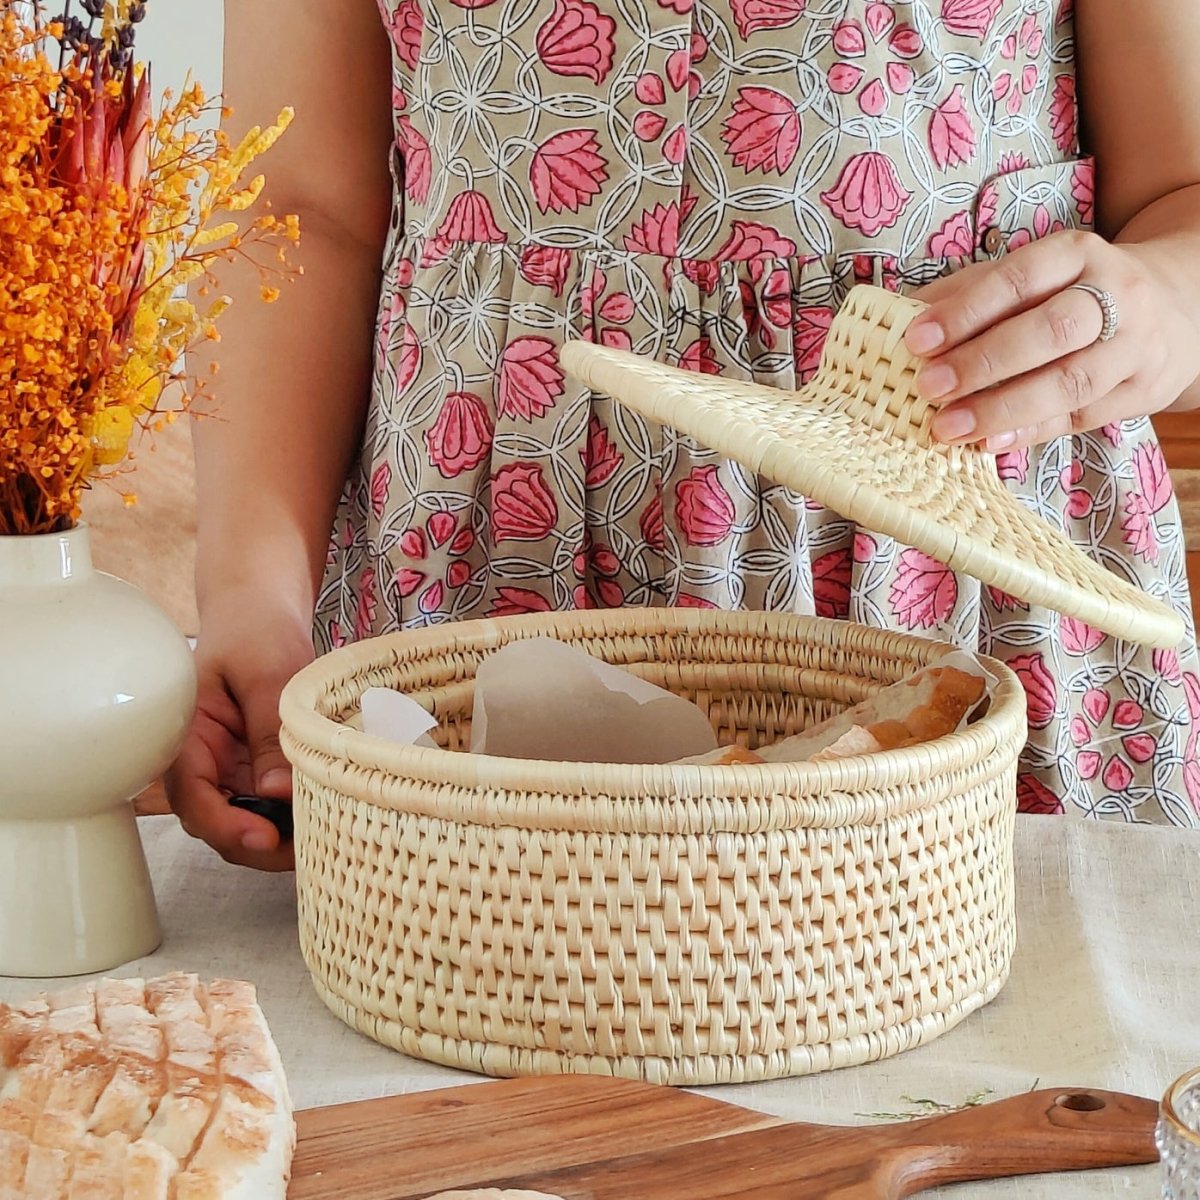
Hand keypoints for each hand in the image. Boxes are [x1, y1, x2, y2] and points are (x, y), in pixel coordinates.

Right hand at [166, 588, 314, 870]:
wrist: (261, 611)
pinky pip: (275, 805)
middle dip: (261, 844)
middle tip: (312, 843)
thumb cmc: (255, 630)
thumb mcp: (266, 673)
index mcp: (188, 738)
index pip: (192, 798)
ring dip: (283, 837)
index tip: (265, 838)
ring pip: (250, 822)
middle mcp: (206, 764)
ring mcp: (235, 770)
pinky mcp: (262, 770)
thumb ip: (268, 731)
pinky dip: (297, 816)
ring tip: (328, 830)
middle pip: (220, 824)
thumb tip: (276, 793)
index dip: (225, 827)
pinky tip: (330, 810)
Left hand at [905, 230, 1199, 451]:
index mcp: (1077, 255)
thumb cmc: (1074, 292)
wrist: (1176, 305)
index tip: (916, 340)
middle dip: (982, 363)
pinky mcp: (1143, 390)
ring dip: (1002, 408)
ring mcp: (1135, 345)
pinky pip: (1080, 416)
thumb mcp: (1031, 276)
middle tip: (929, 388)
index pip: (1017, 279)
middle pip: (1049, 331)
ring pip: (1069, 381)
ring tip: (948, 428)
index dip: (965, 312)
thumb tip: (898, 314)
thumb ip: (969, 292)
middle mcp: (1115, 294)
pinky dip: (1031, 432)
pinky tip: (990, 442)